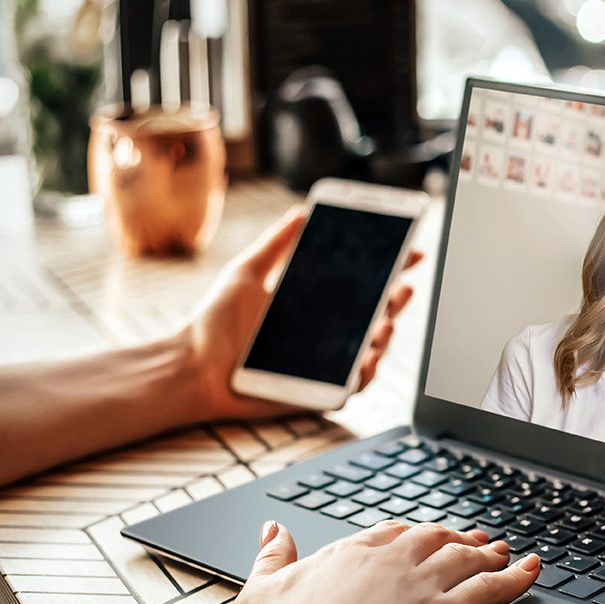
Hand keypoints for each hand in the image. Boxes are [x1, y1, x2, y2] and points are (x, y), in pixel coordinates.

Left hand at [179, 208, 423, 421]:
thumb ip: (275, 244)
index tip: (410, 250)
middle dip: (397, 298)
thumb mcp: (245, 273)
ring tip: (387, 323)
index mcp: (314, 300)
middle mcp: (326, 330)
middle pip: (375, 312)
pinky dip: (367, 371)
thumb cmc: (214, 324)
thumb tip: (300, 212)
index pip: (361, 280)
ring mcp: (327, 361)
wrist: (194, 368)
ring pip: (372, 347)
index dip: (389, 266)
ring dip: (388, 334)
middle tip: (402, 286)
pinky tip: (368, 357)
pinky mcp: (322, 391)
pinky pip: (355, 383)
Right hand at [235, 520, 537, 603]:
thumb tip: (273, 530)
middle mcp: (392, 560)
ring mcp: (422, 584)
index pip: (391, 533)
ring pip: (468, 558)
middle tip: (475, 539)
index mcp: (350, 553)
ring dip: (489, 553)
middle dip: (457, 537)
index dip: (412, 535)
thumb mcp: (261, 591)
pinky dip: (517, 577)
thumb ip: (272, 556)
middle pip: (435, 538)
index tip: (422, 536)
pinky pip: (493, 588)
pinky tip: (532, 570)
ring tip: (505, 552)